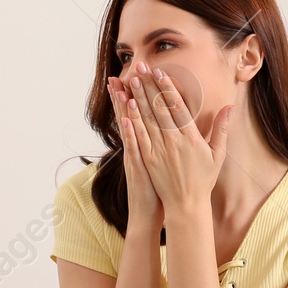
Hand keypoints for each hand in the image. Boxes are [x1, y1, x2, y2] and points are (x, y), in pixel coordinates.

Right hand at [107, 74, 161, 232]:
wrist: (150, 212)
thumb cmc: (159, 189)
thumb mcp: (159, 164)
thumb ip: (162, 144)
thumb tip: (168, 130)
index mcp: (144, 144)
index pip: (139, 116)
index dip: (135, 97)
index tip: (133, 77)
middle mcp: (137, 147)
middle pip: (130, 116)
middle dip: (126, 95)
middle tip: (119, 74)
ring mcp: (135, 156)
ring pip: (129, 127)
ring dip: (124, 107)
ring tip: (120, 87)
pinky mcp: (137, 167)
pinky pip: (133, 146)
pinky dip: (130, 132)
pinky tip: (127, 118)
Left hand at [122, 60, 231, 218]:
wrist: (186, 205)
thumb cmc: (203, 180)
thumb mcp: (217, 154)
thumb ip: (221, 129)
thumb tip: (229, 107)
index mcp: (191, 138)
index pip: (177, 107)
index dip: (167, 88)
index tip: (160, 72)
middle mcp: (174, 141)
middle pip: (159, 108)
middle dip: (149, 86)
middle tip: (141, 67)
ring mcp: (159, 151)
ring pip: (147, 119)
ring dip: (139, 98)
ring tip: (131, 80)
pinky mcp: (148, 160)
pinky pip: (139, 137)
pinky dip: (133, 121)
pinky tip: (127, 107)